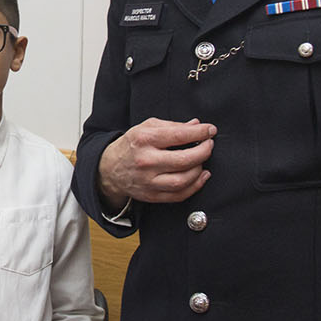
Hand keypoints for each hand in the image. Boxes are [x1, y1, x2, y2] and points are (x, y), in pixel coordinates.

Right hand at [97, 117, 215, 208]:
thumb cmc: (131, 145)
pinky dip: (195, 186)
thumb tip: (196, 125)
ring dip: (199, 170)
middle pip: (183, 160)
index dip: (199, 133)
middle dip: (203, 152)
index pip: (178, 135)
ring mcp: (148, 180)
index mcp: (144, 139)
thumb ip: (172, 125)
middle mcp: (146, 161)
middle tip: (209, 145)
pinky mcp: (152, 195)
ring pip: (183, 180)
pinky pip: (179, 195)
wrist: (110, 169)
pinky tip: (201, 176)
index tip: (210, 130)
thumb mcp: (147, 127)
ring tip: (202, 161)